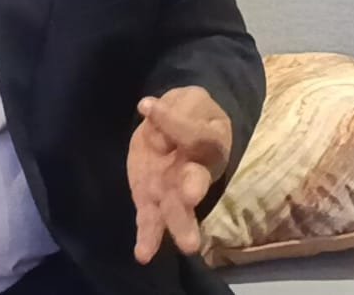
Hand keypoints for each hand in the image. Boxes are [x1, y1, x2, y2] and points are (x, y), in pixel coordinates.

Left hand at [127, 86, 231, 262]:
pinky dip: (149, 237)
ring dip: (179, 225)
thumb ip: (178, 109)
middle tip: (191, 197)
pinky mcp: (151, 198)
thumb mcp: (191, 99)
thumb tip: (150, 111)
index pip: (194, 135)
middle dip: (192, 191)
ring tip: (187, 246)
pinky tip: (143, 254)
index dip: (173, 123)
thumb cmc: (192, 112)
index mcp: (210, 142)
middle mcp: (196, 170)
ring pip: (177, 209)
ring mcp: (173, 188)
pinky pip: (151, 220)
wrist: (178, 125)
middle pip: (195, 182)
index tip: (147, 107)